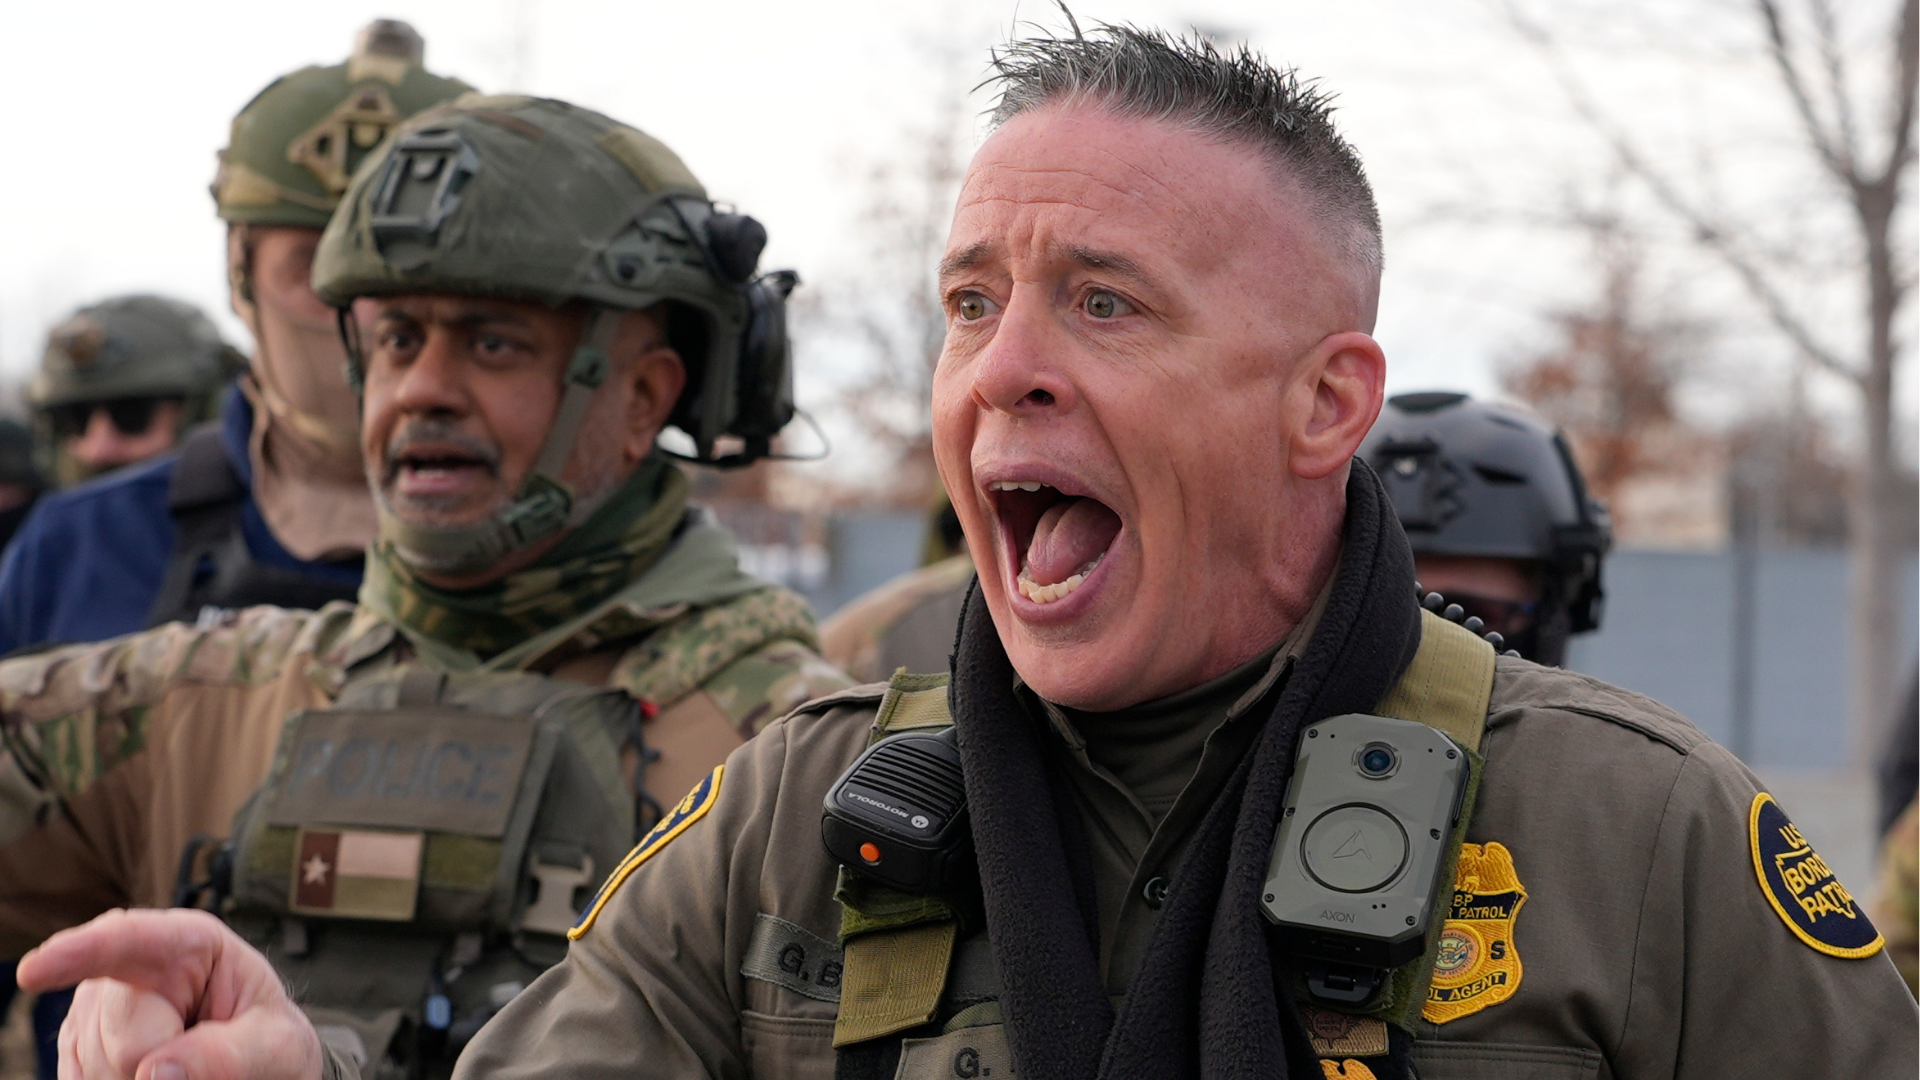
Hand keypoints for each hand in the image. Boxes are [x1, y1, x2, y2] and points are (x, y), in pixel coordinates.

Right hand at [17, 908, 322, 1079]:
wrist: (254, 1068)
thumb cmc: (268, 1043)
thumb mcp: (277, 1045)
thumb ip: (232, 1054)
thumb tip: (154, 1073)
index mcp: (188, 943)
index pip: (128, 940)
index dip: (80, 953)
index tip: (36, 970)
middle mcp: (128, 969)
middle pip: (119, 1036)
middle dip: (156, 1062)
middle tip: (202, 1056)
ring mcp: (94, 1012)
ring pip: (94, 1068)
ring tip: (180, 1066)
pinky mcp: (76, 1051)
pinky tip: (147, 1076)